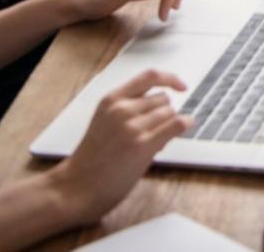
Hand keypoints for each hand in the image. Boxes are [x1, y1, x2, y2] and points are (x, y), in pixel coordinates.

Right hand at [48, 69, 191, 224]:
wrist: (77, 186)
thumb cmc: (91, 158)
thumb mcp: (104, 121)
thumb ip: (129, 108)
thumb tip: (163, 107)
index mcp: (111, 100)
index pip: (150, 76)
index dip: (170, 79)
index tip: (181, 86)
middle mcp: (121, 109)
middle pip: (163, 100)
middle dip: (163, 114)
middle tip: (151, 133)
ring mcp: (132, 126)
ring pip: (170, 113)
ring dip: (167, 126)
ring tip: (150, 143)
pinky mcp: (142, 145)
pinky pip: (176, 124)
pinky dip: (185, 124)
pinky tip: (186, 126)